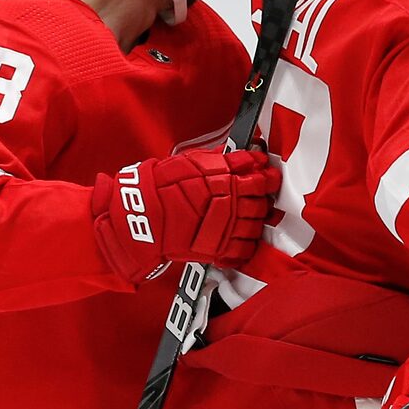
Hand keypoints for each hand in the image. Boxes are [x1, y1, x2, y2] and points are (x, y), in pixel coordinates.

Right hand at [92, 147, 281, 280]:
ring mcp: (224, 230)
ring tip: (246, 217)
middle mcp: (228, 205)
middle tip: (257, 197)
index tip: (266, 177)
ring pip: (255, 227)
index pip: (259, 180)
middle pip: (260, 204)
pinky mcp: (216, 250)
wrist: (142, 215)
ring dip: (255, 221)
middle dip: (262, 199)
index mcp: (224, 181)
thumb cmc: (160, 186)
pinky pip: (243, 250)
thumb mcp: (192, 161)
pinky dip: (245, 244)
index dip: (266, 178)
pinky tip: (239, 237)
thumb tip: (245, 158)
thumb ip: (222, 160)